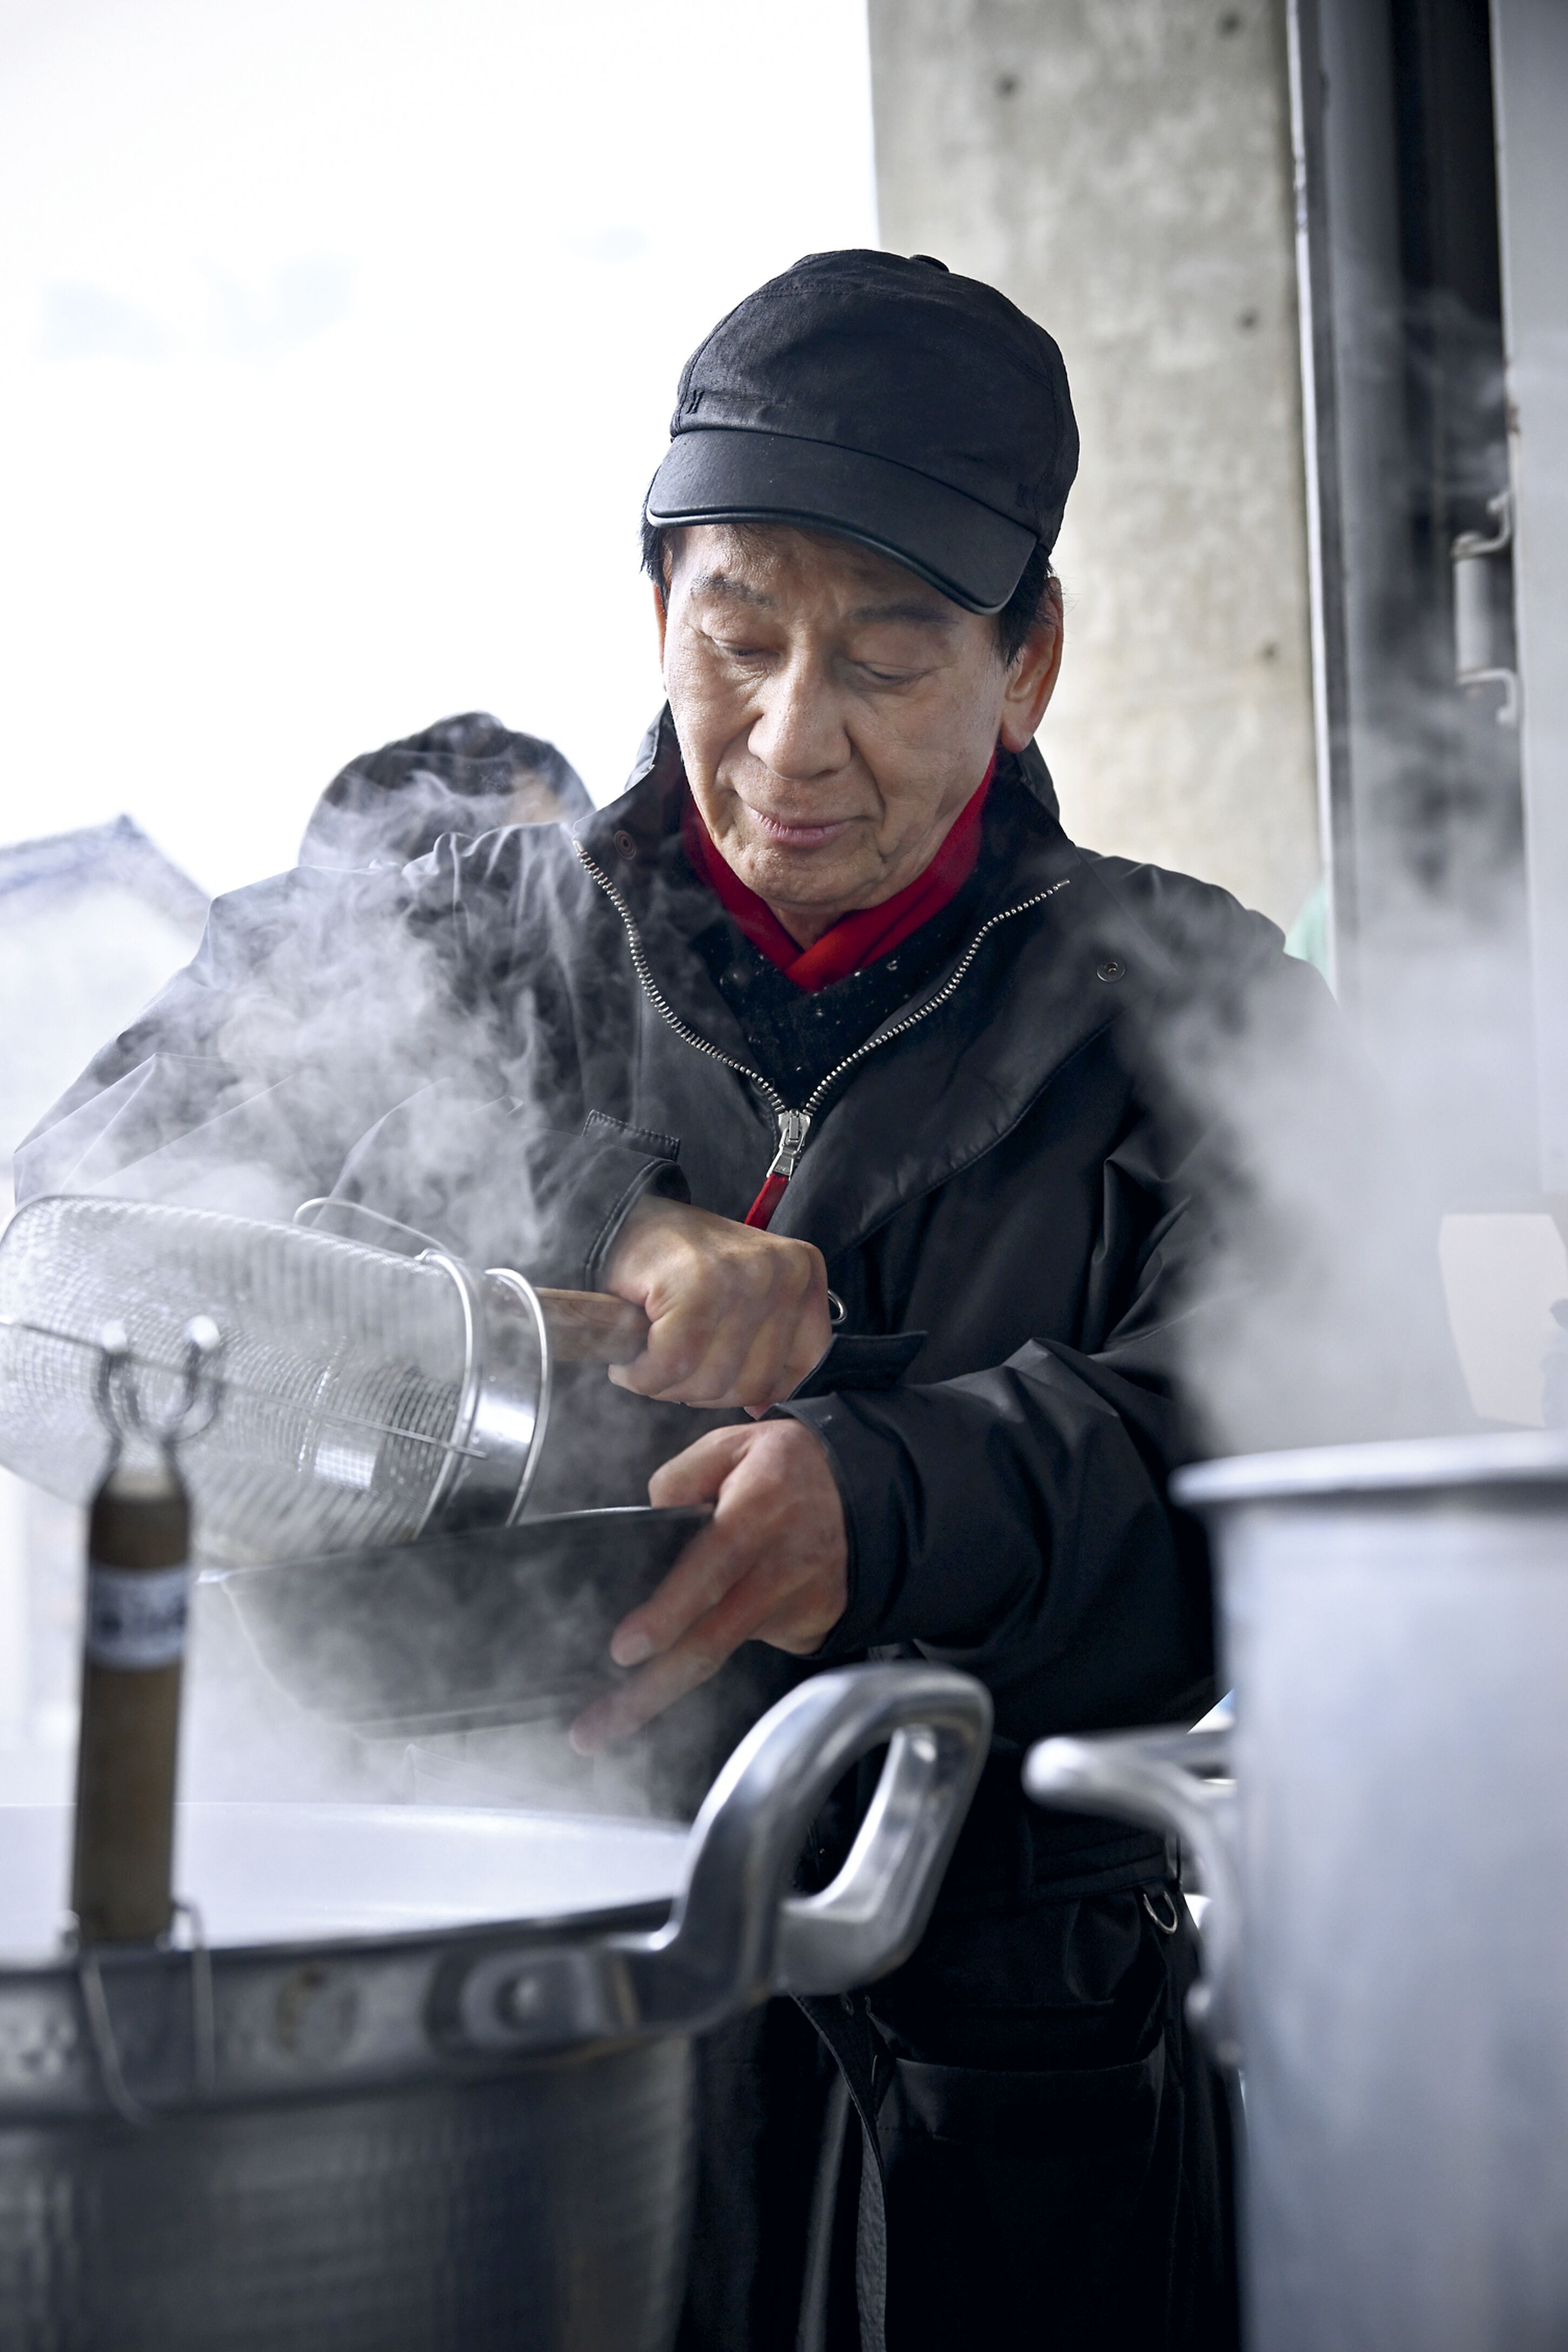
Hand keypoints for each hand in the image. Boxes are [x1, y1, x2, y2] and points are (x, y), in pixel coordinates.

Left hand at [569, 1419, 848, 1751]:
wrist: (868, 1494)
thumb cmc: (791, 1469)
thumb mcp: (733, 1445)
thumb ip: (679, 1477)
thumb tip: (650, 1521)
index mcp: (760, 1508)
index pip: (711, 1568)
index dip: (669, 1613)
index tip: (626, 1649)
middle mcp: (784, 1563)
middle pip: (714, 1639)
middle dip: (652, 1689)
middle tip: (597, 1727)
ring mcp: (800, 1602)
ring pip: (723, 1655)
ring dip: (663, 1692)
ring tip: (610, 1718)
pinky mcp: (808, 1628)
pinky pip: (746, 1645)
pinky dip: (710, 1653)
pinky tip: (685, 1652)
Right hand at [603, 1194, 831, 1411]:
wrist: (618, 1220)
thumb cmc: (676, 1264)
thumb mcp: (741, 1294)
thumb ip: (765, 1348)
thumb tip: (762, 1408)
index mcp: (803, 1274)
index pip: (802, 1366)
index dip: (753, 1387)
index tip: (715, 1371)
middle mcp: (784, 1273)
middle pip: (753, 1383)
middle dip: (701, 1389)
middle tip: (669, 1362)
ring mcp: (744, 1278)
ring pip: (712, 1382)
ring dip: (668, 1385)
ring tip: (650, 1355)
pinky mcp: (698, 1288)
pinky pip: (673, 1368)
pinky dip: (642, 1375)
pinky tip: (631, 1358)